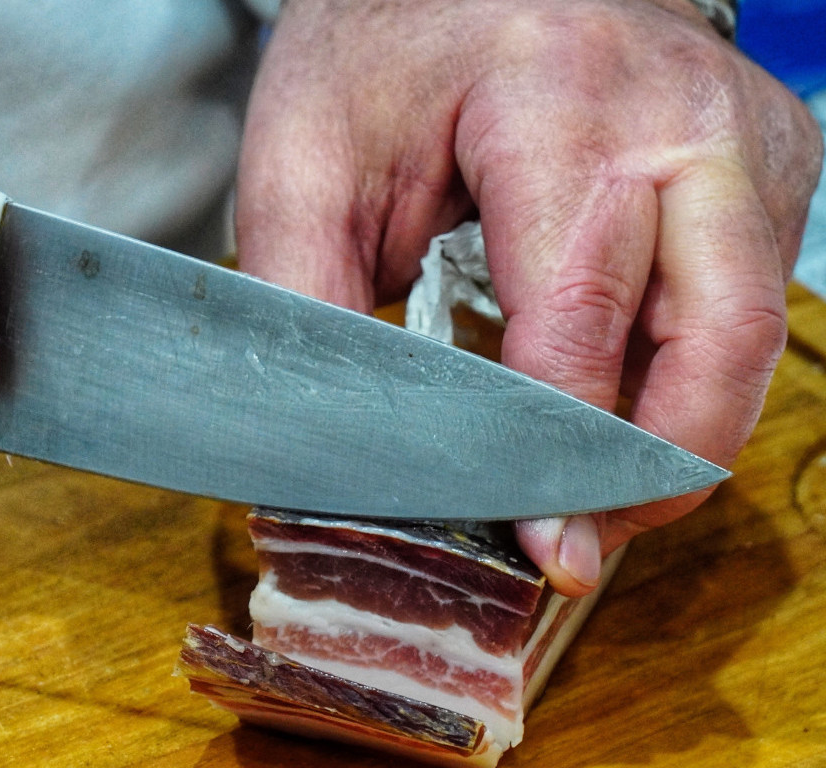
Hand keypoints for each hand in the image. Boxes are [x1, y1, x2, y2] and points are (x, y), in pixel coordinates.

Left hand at [235, 0, 823, 593]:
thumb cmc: (379, 53)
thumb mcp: (308, 163)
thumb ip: (307, 301)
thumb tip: (330, 443)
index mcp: (561, 97)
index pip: (580, 318)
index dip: (556, 453)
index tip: (535, 540)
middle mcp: (684, 114)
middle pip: (718, 341)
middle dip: (653, 468)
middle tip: (581, 541)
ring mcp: (744, 132)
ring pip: (748, 333)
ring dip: (677, 430)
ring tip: (587, 485)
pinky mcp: (764, 158)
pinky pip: (747, 298)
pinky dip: (688, 369)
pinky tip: (618, 397)